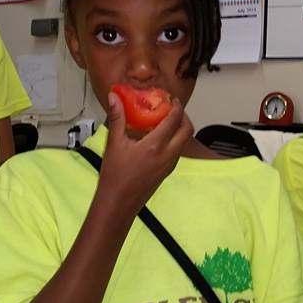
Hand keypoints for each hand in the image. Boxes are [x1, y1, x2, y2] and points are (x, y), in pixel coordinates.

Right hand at [96, 92, 193, 212]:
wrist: (118, 203)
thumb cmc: (115, 177)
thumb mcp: (114, 143)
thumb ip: (117, 117)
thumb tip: (115, 98)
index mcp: (156, 145)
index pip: (174, 120)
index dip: (176, 106)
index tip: (171, 99)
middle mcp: (168, 155)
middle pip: (187, 130)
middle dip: (183, 117)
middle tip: (172, 109)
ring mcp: (169, 165)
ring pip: (184, 142)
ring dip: (180, 129)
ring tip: (165, 122)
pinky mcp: (166, 172)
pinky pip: (177, 152)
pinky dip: (174, 141)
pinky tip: (158, 139)